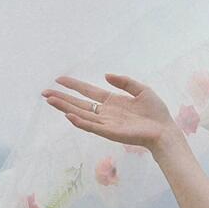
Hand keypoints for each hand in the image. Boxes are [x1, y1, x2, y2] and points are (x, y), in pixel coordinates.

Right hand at [41, 73, 174, 151]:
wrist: (164, 130)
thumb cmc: (155, 112)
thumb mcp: (141, 89)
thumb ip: (124, 82)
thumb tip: (106, 75)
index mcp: (111, 101)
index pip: (87, 91)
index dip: (73, 85)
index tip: (59, 79)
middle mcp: (105, 112)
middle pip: (79, 103)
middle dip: (62, 98)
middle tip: (44, 92)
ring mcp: (106, 122)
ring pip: (81, 114)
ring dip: (65, 108)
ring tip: (50, 101)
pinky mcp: (109, 132)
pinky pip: (91, 126)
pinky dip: (80, 121)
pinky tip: (69, 115)